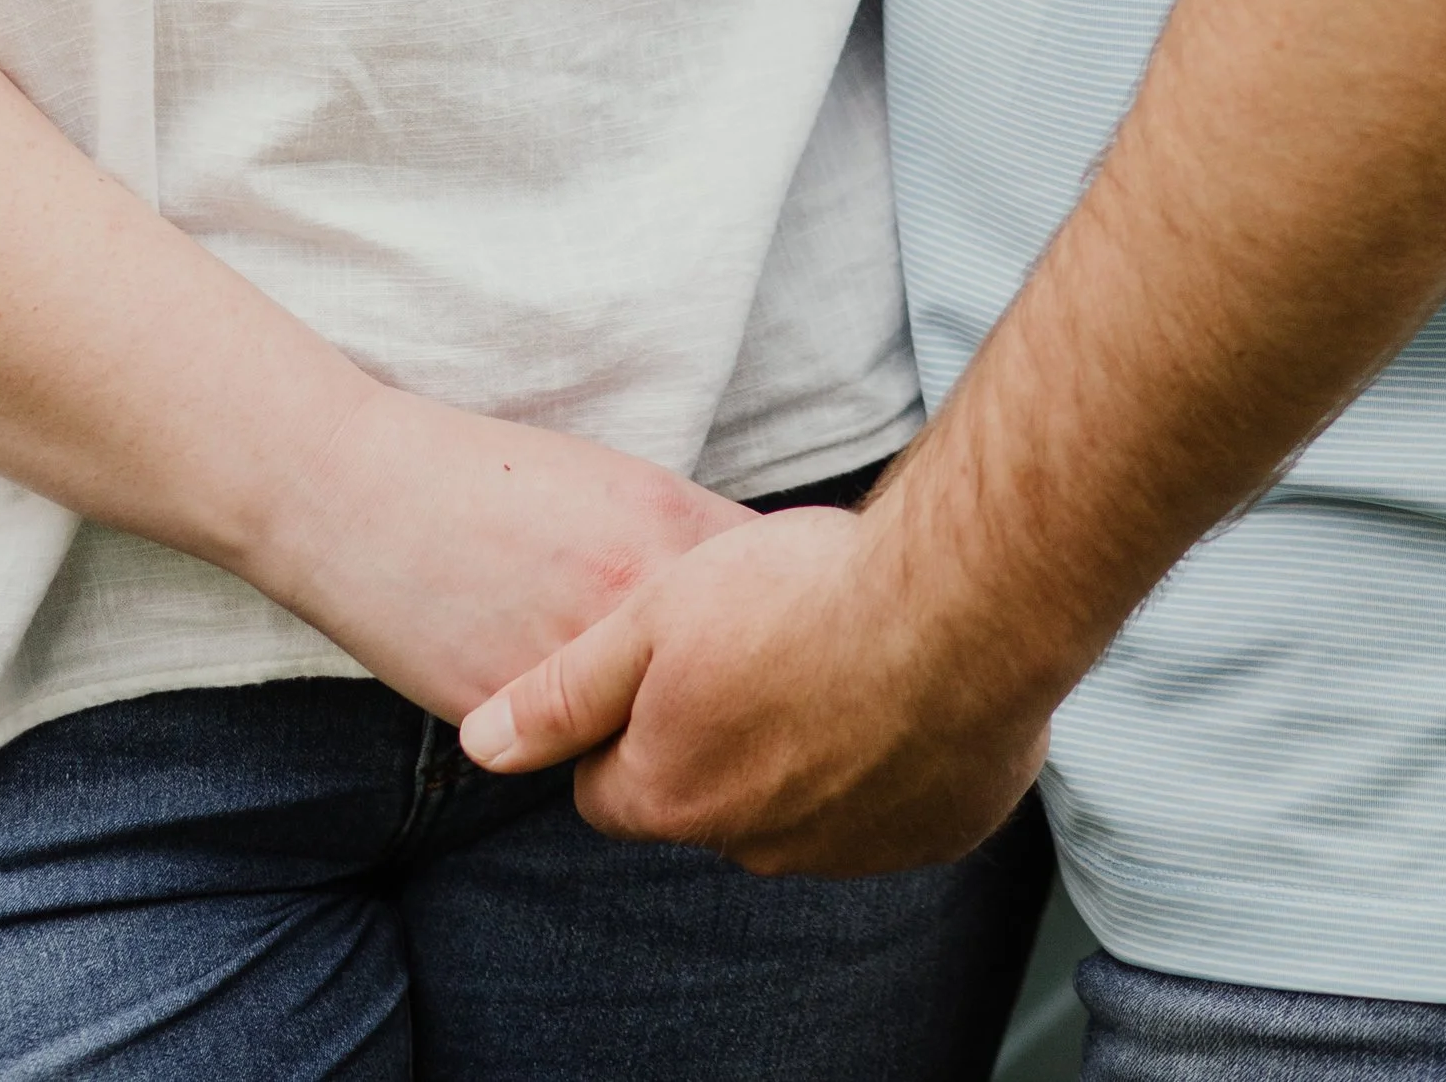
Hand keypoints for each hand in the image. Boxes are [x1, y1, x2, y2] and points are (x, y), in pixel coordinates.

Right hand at [269, 384, 755, 724]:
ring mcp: (578, 668)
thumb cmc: (487, 475)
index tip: (798, 625)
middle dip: (754, 679)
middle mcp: (635, 600)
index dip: (793, 609)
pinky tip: (595, 725)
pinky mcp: (521, 726)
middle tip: (756, 688)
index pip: (782, 587)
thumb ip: (683, 537)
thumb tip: (758, 590)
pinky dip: (602, 745)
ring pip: (671, 728)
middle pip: (742, 667)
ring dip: (684, 728)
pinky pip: (590, 751)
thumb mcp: (608, 480)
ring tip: (685, 720)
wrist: (356, 495)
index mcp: (665, 525)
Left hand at [459, 502, 1049, 873]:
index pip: (606, 785)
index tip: (665, 654)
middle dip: (714, 730)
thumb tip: (482, 746)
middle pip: (703, 794)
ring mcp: (852, 848)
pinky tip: (895, 676)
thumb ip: (565, 691)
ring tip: (830, 645)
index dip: (621, 716)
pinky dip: (884, 750)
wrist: (963, 606)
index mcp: (675, 795)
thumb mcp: (654, 613)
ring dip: (801, 741)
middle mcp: (757, 845)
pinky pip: (888, 800)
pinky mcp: (933, 831)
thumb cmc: (801, 595)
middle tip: (756, 634)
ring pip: (797, 801)